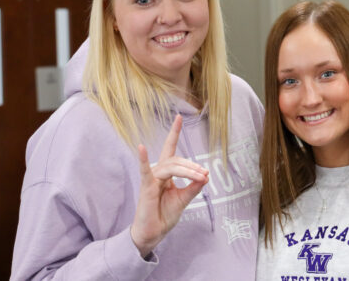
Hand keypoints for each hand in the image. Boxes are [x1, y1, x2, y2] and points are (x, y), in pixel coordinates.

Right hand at [130, 115, 208, 256]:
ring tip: (201, 177)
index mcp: (166, 173)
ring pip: (172, 166)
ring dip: (188, 171)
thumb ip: (193, 187)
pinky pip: (145, 171)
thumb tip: (206, 176)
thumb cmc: (165, 215)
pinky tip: (141, 148)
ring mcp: (151, 178)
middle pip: (177, 161)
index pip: (171, 150)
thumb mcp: (184, 200)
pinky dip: (143, 159)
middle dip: (193, 166)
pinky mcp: (146, 187)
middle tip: (205, 174)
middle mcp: (158, 172)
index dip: (174, 133)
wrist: (154, 232)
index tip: (179, 117)